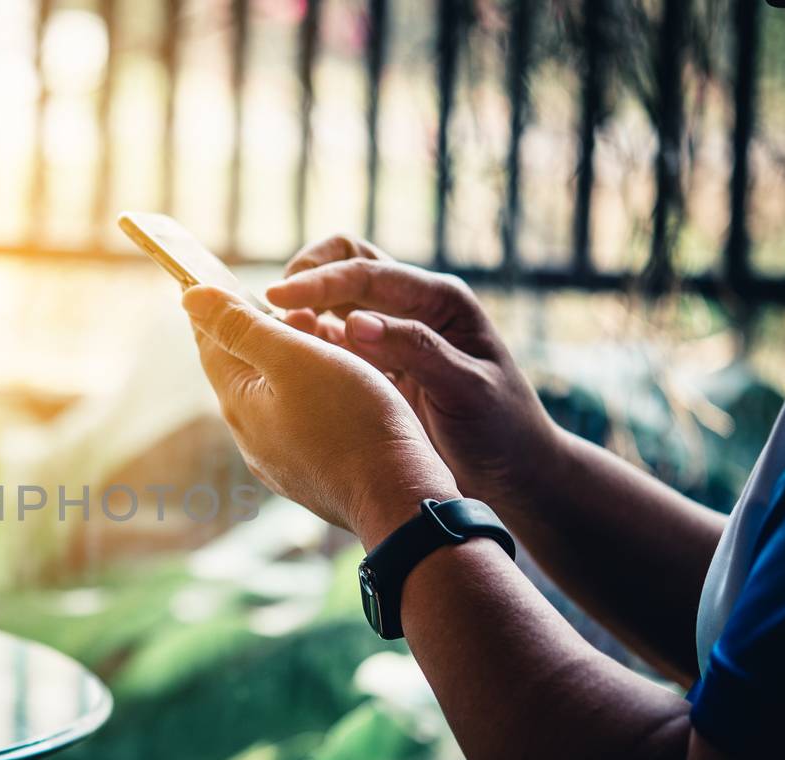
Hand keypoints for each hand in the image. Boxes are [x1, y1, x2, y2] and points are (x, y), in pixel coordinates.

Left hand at [182, 284, 458, 547]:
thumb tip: (189, 298)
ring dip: (284, 361)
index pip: (210, 344)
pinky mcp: (310, 472)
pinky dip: (306, 391)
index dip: (212, 308)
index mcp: (239, 403)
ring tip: (313, 332)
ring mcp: (280, 459)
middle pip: (240, 371)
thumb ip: (242, 327)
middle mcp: (251, 436)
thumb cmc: (351, 420)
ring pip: (271, 396)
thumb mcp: (295, 358)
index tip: (209, 279)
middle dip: (253, 332)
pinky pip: (297, 420)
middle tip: (272, 300)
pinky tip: (331, 383)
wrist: (396, 496)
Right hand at [266, 235, 559, 509]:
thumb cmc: (500, 430)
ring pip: (336, 298)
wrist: (513, 473)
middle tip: (273, 303)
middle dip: (308, 273)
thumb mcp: (465, 389)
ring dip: (304, 307)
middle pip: (349, 261)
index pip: (368, 271)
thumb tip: (352, 323)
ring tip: (272, 334)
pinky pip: (332, 339)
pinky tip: (287, 361)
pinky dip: (308, 341)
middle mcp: (414, 306)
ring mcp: (393, 333)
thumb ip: (414, 351)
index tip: (277, 296)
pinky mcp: (376, 363)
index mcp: (440, 300)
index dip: (319, 281)